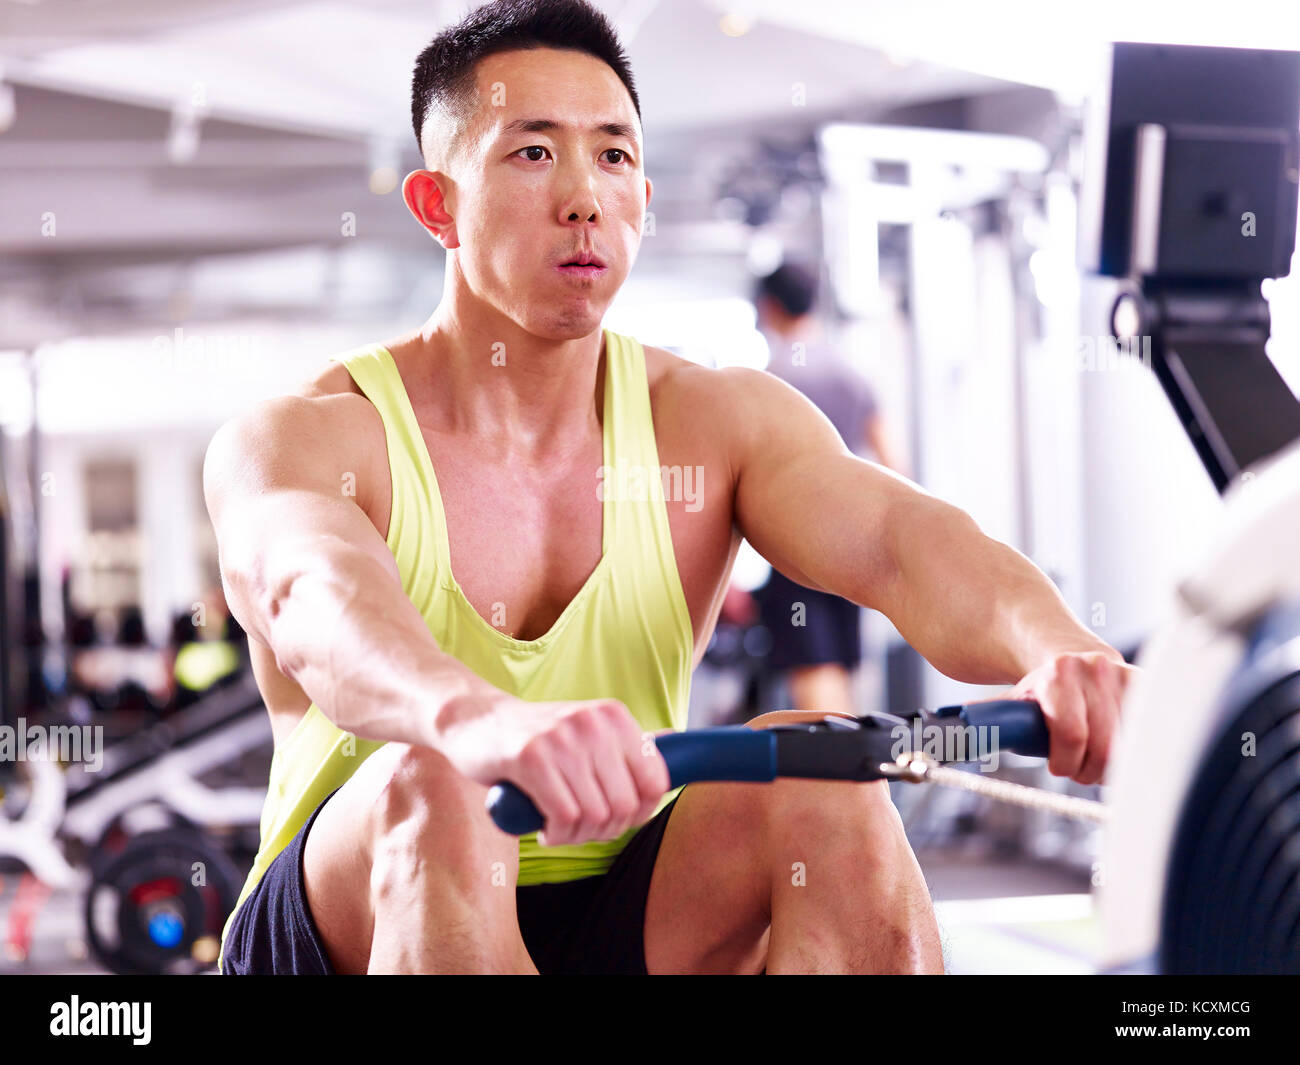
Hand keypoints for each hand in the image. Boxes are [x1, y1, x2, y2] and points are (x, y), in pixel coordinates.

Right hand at [439, 695, 671, 845]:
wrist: (474, 720)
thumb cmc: (535, 737)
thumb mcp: (586, 730)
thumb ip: (624, 747)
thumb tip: (674, 752)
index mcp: (614, 716)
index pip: (656, 781)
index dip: (640, 813)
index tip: (616, 820)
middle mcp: (594, 723)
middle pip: (626, 806)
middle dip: (605, 830)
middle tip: (580, 828)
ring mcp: (562, 739)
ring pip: (595, 816)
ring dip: (577, 836)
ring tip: (559, 828)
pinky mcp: (530, 758)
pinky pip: (564, 818)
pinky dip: (556, 835)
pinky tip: (544, 827)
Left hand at [996, 651, 1137, 784]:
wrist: (1070, 654)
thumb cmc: (1039, 689)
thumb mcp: (1013, 702)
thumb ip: (991, 723)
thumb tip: (954, 741)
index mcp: (1059, 673)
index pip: (1071, 733)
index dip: (1065, 762)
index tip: (1058, 769)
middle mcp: (1095, 670)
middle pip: (1105, 748)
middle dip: (1089, 770)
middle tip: (1078, 771)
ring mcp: (1125, 676)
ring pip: (1130, 747)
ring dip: (1113, 765)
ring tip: (1095, 760)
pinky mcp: (1148, 687)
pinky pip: (1148, 735)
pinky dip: (1133, 751)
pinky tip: (1118, 747)